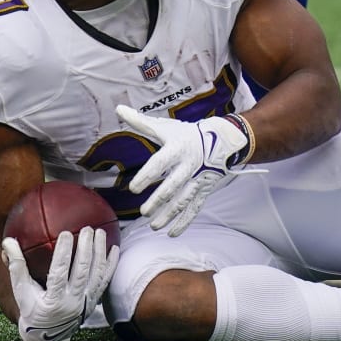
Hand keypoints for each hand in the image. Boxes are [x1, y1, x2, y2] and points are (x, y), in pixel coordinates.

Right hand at [4, 227, 117, 340]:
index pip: (60, 273)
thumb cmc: (31, 308)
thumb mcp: (20, 290)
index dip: (63, 254)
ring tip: (100, 232)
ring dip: (100, 253)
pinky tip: (114, 249)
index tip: (65, 233)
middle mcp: (73, 301)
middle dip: (86, 249)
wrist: (49, 335)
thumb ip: (16, 266)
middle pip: (83, 272)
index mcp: (54, 299)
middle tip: (87, 229)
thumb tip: (8, 241)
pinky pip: (105, 281)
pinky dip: (111, 265)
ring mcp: (86, 301)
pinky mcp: (94, 300)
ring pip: (97, 275)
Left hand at [117, 105, 247, 235]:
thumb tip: (118, 108)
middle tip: (143, 213)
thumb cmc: (186, 134)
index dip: (146, 177)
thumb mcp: (165, 127)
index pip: (159, 165)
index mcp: (176, 150)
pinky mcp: (204, 190)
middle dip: (158, 201)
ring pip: (183, 201)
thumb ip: (140, 122)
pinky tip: (172, 232)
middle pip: (172, 187)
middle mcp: (188, 167)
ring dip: (168, 215)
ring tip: (153, 225)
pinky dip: (184, 222)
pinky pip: (194, 209)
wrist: (223, 141)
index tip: (133, 189)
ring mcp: (198, 180)